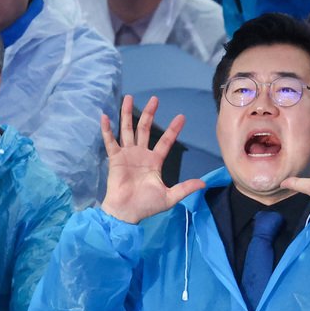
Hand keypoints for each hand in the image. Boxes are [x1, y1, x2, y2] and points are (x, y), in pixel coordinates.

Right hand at [101, 96, 205, 223]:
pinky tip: (106, 116)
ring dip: (128, 114)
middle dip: (150, 114)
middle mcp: (141, 154)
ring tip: (128, 98)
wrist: (127, 212)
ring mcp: (127, 155)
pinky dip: (107, 129)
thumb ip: (185, 188)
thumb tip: (204, 183)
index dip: (173, 129)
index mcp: (154, 161)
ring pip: (128, 130)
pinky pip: (110, 141)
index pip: (166, 141)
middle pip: (146, 129)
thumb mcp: (170, 197)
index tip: (182, 117)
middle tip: (155, 99)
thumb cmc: (146, 205)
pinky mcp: (115, 158)